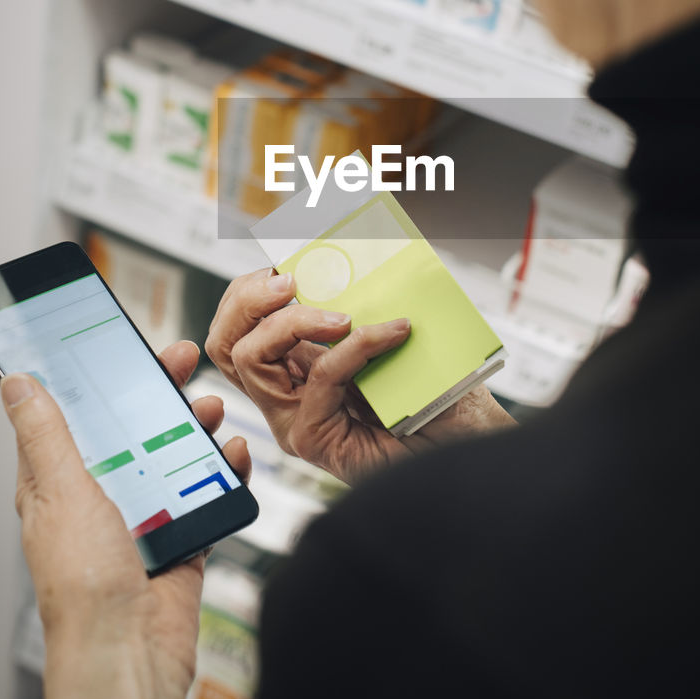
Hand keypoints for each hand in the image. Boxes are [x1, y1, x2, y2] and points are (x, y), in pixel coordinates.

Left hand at [0, 341, 250, 698]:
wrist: (130, 653)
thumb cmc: (84, 585)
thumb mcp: (61, 492)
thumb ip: (46, 435)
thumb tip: (16, 384)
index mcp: (59, 484)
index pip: (76, 414)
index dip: (99, 377)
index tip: (123, 343)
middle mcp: (101, 496)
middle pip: (133, 426)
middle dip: (159, 391)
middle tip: (184, 359)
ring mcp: (144, 515)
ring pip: (174, 453)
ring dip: (196, 427)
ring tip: (213, 409)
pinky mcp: (182, 536)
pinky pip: (207, 492)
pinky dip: (224, 471)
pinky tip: (234, 455)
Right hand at [205, 269, 514, 486]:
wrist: (471, 445)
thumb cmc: (440, 395)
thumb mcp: (396, 338)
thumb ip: (370, 305)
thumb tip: (364, 253)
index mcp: (297, 368)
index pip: (243, 328)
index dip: (248, 292)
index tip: (282, 262)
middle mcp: (286, 396)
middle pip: (227, 343)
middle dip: (246, 299)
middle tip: (287, 278)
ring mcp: (294, 420)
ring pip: (251, 359)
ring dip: (292, 321)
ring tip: (340, 313)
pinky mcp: (315, 440)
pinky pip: (319, 379)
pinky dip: (355, 347)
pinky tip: (393, 334)